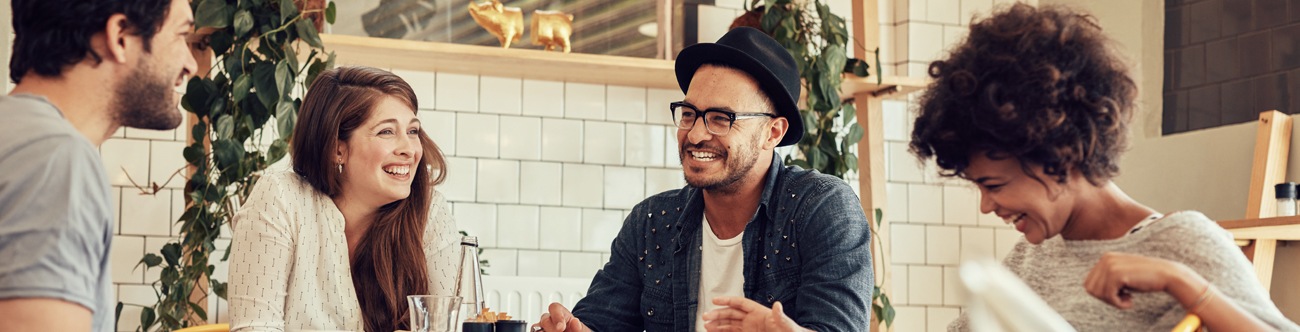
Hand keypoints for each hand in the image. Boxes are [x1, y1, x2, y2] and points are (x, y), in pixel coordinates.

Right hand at [531, 302, 587, 331]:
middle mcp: (551, 320)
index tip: (561, 327)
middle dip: (551, 327)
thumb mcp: (581, 329)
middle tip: (559, 331)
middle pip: (545, 319)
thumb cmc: (576, 331)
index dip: (556, 316)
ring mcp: (544, 328)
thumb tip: (575, 322)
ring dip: (544, 331)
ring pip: (538, 327)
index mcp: (561, 314)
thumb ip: (579, 327)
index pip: (555, 308)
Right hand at [702, 297, 802, 331]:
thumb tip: (777, 305)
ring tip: (706, 326)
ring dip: (718, 324)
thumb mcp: (786, 324)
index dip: (727, 300)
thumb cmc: (790, 331)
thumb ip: (780, 316)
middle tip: (706, 316)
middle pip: (731, 314)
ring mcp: (749, 328)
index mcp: (759, 312)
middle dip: (718, 314)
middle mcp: (752, 319)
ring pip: (730, 324)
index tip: (715, 300)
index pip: (740, 303)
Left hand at [1084, 252, 1203, 308]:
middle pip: (1091, 288)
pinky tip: (1131, 301)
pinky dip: (1119, 304)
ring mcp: (1110, 265)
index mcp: (1105, 257)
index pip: (1089, 283)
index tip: (1119, 294)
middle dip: (1106, 298)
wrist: (1168, 275)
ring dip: (1113, 301)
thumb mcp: (1122, 275)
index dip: (1102, 294)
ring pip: (1098, 293)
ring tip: (1128, 298)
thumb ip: (1106, 278)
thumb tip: (1088, 288)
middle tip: (1124, 297)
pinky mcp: (1117, 274)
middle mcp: (1106, 258)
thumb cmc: (1146, 279)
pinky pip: (1109, 297)